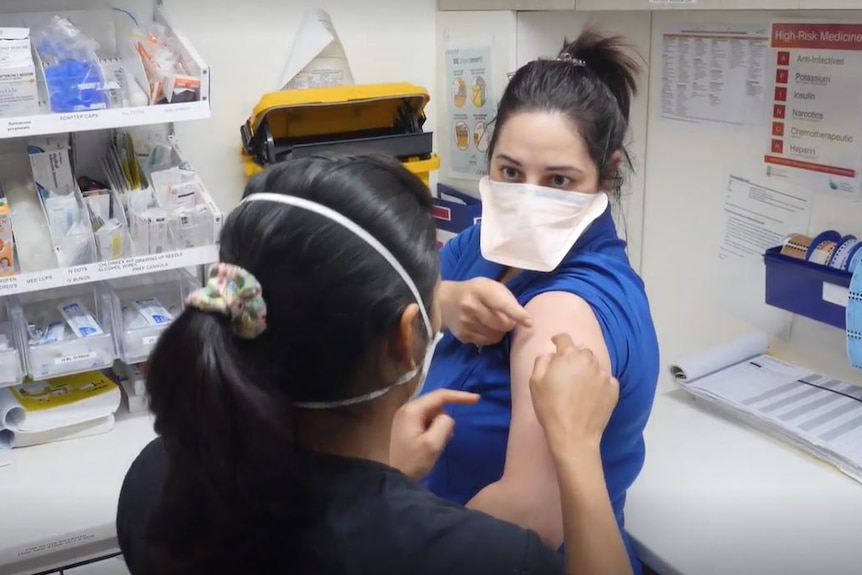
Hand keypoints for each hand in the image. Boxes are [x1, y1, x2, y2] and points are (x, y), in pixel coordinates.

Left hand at [390, 389, 479, 480]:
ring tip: (436, 444)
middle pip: (436, 404)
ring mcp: (405, 416)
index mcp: (412, 410)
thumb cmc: (414, 462)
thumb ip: (444, 424)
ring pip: (432, 412)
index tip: (477, 399)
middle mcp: (407, 408)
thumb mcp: (433, 444)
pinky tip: (430, 443)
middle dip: (445, 419)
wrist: (396, 478)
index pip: (440, 395)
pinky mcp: (406, 425)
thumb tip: (446, 417)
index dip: (460, 396)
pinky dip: (433, 428)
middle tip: (446, 439)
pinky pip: (426, 419)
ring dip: (439, 425)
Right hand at [440, 279, 531, 345]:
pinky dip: (491, 337)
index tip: (529, 322)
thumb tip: (521, 319)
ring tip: (493, 322)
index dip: (517, 314)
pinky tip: (485, 328)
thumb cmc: (475, 291)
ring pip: (496, 335)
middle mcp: (470, 306)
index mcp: (480, 289)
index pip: (501, 304)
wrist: (446, 300)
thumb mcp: (490, 286)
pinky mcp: (462, 335)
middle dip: (509, 323)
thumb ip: (506, 299)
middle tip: (506, 318)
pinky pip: (487, 342)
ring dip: (500, 331)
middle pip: (502, 324)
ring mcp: (465, 322)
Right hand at [529, 334, 618, 453]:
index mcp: (569, 355)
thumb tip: (551, 354)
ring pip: (594, 364)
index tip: (555, 343)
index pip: (564, 338)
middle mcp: (589, 360)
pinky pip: (605, 379)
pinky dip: (598, 383)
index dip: (558, 340)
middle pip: (581, 350)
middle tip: (566, 372)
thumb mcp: (535, 382)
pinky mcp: (613, 388)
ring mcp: (604, 374)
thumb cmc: (550, 408)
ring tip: (579, 387)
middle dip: (574, 357)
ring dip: (587, 369)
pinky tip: (590, 396)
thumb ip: (542, 361)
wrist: (574, 435)